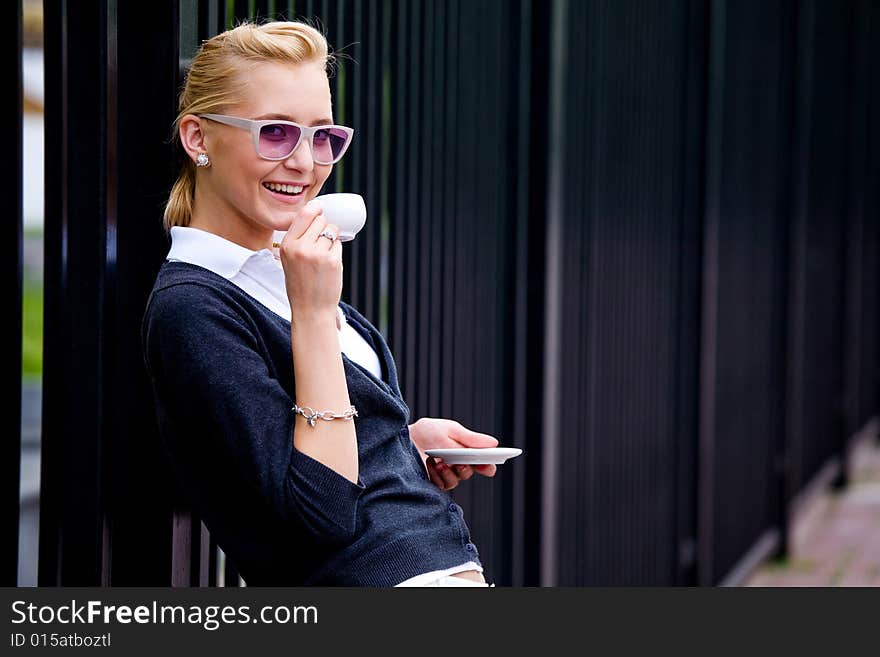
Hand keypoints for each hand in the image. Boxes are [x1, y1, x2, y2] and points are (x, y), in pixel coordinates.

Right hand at [278, 199, 342, 318]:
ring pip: (331, 231)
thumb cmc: (301, 284)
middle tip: (320, 244)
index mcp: (287, 245)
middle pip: (320, 220)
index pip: (303, 215)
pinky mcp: (332, 261)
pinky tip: (329, 264)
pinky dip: (336, 251)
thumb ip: (297, 240)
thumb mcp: (289, 260)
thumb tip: (315, 215)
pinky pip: (338, 244)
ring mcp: (317, 254)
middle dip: (324, 228)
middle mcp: (300, 247)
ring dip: (331, 239)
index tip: (320, 207)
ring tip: (324, 256)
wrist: (310, 309)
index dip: (315, 209)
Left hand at [408, 418, 498, 490]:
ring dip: (450, 472)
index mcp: (465, 451)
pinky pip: (441, 485)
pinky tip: (432, 463)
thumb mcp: (450, 430)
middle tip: (460, 462)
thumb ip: (470, 438)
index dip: (488, 466)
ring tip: (441, 462)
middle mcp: (457, 465)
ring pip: (456, 480)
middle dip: (466, 468)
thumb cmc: (427, 431)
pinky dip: (438, 475)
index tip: (489, 465)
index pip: (483, 463)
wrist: (403, 437)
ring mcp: (445, 475)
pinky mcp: (433, 482)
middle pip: (469, 472)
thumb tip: (494, 443)